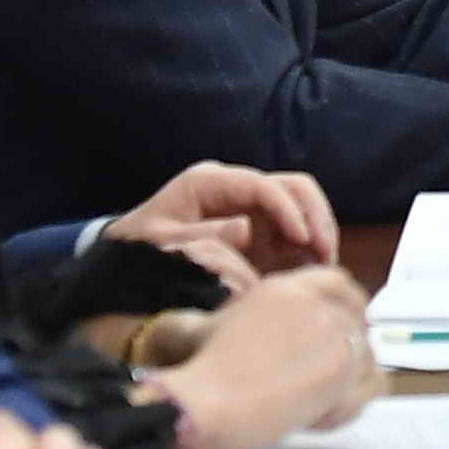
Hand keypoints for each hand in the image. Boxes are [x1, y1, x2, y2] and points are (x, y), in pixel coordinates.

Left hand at [102, 161, 337, 277]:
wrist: (123, 260)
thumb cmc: (140, 249)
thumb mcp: (165, 245)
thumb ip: (206, 237)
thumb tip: (249, 230)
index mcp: (210, 182)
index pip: (263, 185)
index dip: (288, 209)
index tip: (302, 240)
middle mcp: (235, 187)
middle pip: (292, 186)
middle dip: (314, 215)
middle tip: (325, 252)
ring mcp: (249, 206)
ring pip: (300, 202)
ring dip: (318, 228)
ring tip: (325, 261)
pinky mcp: (258, 228)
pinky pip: (294, 228)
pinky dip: (310, 244)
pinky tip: (316, 266)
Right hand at [136, 263, 381, 448]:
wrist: (208, 402)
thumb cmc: (206, 371)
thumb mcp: (224, 322)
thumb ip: (260, 316)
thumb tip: (276, 327)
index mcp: (284, 288)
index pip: (336, 281)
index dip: (350, 302)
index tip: (352, 320)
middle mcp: (314, 304)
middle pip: (356, 318)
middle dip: (353, 343)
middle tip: (343, 367)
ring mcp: (333, 333)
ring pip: (366, 353)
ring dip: (349, 379)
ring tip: (317, 402)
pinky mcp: (343, 367)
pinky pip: (374, 382)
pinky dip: (357, 401)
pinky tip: (329, 412)